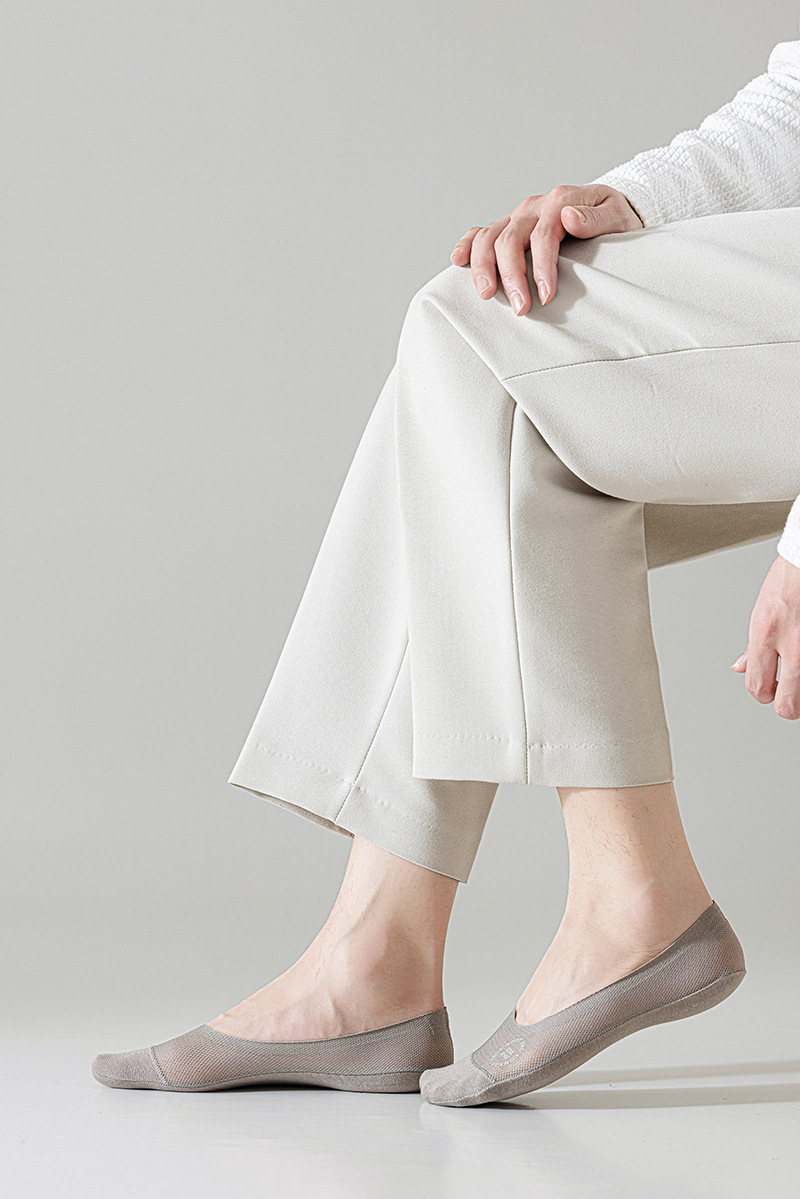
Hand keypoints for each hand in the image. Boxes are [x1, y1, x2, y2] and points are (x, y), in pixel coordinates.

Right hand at [450, 184, 643, 314]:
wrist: (613, 210)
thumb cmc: (618, 218)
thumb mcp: (619, 215)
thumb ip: (596, 217)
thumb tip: (569, 217)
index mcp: (559, 201)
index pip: (543, 236)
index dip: (541, 267)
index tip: (546, 296)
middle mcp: (534, 207)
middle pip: (510, 238)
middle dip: (511, 275)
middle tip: (520, 308)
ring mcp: (518, 217)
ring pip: (489, 236)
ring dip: (483, 267)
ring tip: (487, 295)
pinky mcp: (510, 227)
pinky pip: (481, 233)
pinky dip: (467, 245)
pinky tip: (459, 261)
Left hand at [730, 554, 799, 718]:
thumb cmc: (789, 579)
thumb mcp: (761, 610)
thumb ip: (752, 645)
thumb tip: (741, 668)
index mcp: (766, 633)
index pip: (756, 686)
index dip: (761, 694)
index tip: (766, 690)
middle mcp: (792, 642)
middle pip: (788, 705)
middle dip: (785, 706)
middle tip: (786, 695)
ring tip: (795, 681)